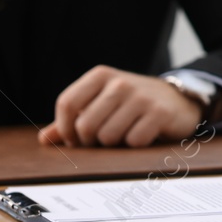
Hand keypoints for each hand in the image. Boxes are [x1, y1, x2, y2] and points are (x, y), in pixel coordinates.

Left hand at [38, 65, 202, 146]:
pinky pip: (133, 141)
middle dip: (90, 142)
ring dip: (114, 145)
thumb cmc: (132, 105)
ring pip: (108, 136)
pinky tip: (142, 135)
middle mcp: (120, 82)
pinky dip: (135, 145)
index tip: (73, 139)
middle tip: (101, 141)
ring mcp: (141, 96)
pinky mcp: (159, 112)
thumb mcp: (102, 104)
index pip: (67, 103)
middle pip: (85, 125)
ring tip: (123, 135)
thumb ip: (73, 120)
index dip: (65, 128)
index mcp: (101, 75)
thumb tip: (44, 139)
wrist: (177, 100)